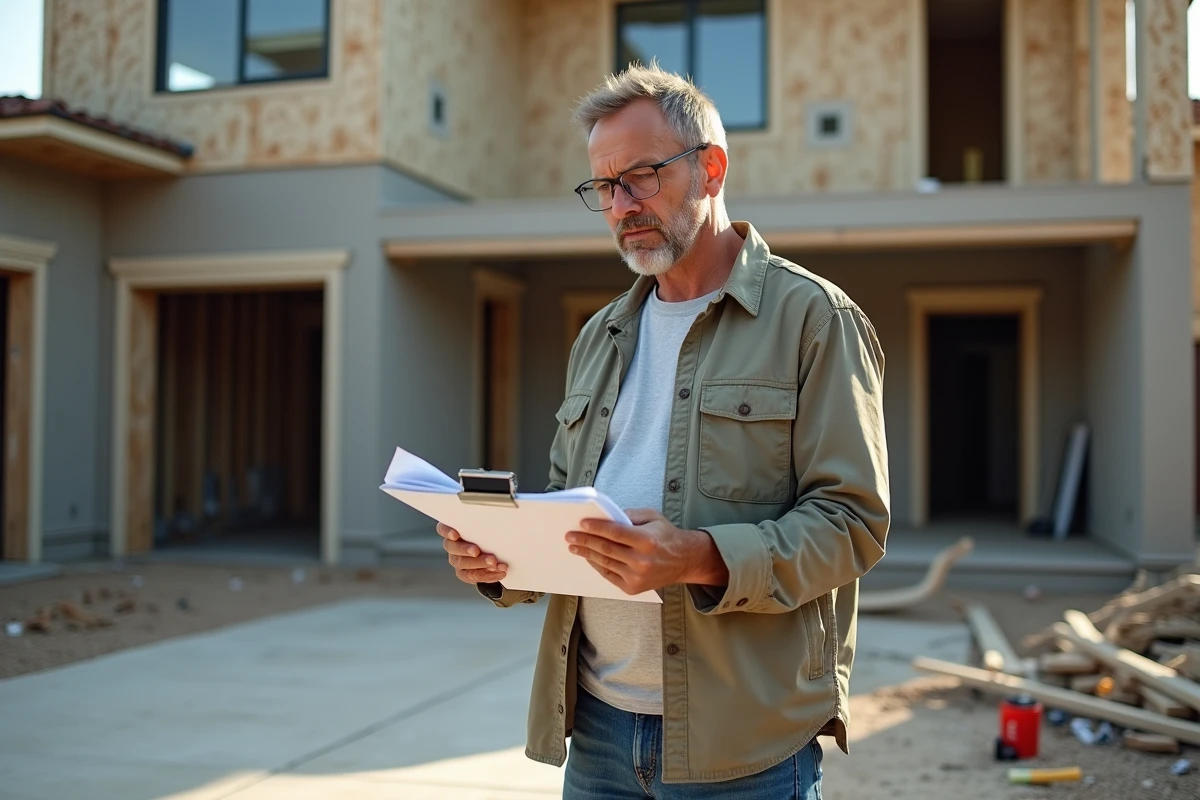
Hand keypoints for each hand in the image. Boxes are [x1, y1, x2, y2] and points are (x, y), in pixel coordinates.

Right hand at [436, 523, 507, 583]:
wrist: (494, 552)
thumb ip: (486, 524)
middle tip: (476, 551)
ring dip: (479, 563)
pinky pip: (472, 576)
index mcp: (454, 529)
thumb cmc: (489, 533)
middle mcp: (452, 545)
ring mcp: (456, 560)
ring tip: (494, 563)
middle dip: (465, 549)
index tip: (455, 534)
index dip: (447, 531)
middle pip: (452, 547)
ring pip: (462, 563)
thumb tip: (498, 519)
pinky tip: (498, 572)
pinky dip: (487, 575)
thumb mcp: (487, 527)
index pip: (443, 528)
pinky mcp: (464, 573)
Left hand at [565, 509, 728, 595]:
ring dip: (586, 554)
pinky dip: (597, 565)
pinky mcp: (633, 588)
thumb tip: (605, 516)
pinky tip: (588, 557)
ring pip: (605, 562)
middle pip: (606, 549)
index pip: (615, 533)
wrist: (684, 560)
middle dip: (585, 541)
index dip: (596, 528)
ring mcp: (637, 576)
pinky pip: (609, 575)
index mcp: (646, 540)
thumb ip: (629, 514)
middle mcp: (641, 560)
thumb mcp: (652, 517)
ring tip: (574, 547)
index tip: (581, 524)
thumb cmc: (665, 535)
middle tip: (570, 536)